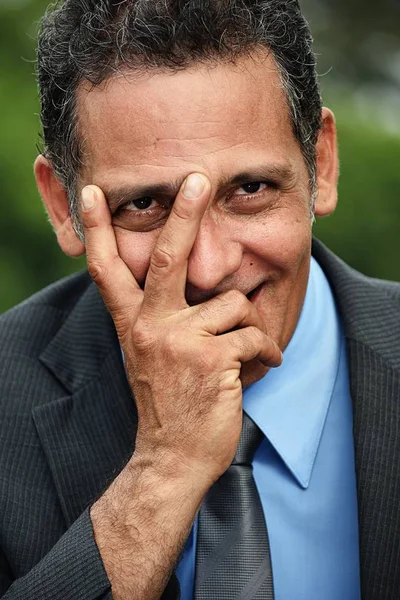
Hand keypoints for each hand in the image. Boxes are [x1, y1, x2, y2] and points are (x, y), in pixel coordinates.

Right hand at [81, 173, 281, 484]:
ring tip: (240, 355)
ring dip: (247, 328)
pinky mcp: (212, 357)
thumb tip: (196, 284)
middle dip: (185, 212)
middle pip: (167, 255)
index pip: (106, 268)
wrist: (172, 455)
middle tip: (199, 178)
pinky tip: (261, 367)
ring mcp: (179, 340)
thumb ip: (160, 319)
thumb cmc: (167, 401)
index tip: (93, 195)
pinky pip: (254, 334)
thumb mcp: (150, 355)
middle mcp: (149, 325)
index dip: (97, 229)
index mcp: (132, 323)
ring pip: (234, 303)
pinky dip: (266, 351)